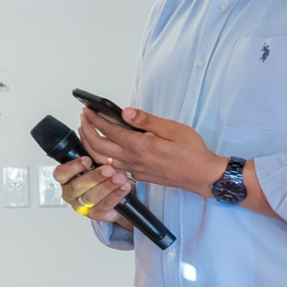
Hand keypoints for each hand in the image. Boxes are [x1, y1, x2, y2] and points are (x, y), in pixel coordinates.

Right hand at [54, 156, 133, 221]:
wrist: (116, 196)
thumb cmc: (102, 178)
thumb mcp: (95, 165)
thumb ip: (92, 158)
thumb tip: (96, 145)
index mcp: (67, 179)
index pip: (61, 174)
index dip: (72, 167)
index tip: (87, 160)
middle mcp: (71, 193)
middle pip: (77, 187)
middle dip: (94, 177)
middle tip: (108, 170)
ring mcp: (82, 205)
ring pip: (91, 197)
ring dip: (107, 186)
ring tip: (120, 178)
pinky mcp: (96, 214)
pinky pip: (105, 205)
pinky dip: (116, 195)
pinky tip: (123, 187)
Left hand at [79, 106, 223, 197]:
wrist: (202, 175)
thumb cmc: (192, 152)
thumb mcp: (172, 129)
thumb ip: (147, 121)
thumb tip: (125, 112)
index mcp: (139, 146)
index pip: (108, 131)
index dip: (94, 119)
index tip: (87, 110)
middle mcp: (132, 159)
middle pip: (98, 147)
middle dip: (86, 131)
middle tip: (83, 118)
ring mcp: (133, 169)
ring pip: (102, 159)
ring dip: (90, 145)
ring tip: (87, 132)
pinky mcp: (138, 175)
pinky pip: (112, 167)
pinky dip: (101, 158)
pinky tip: (102, 150)